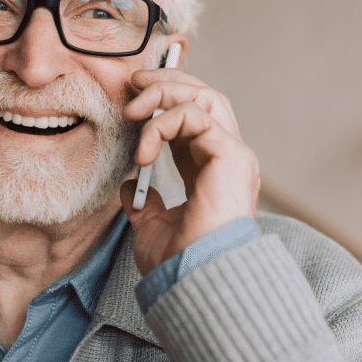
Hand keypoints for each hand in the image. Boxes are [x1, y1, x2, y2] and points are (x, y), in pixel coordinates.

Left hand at [120, 67, 258, 274]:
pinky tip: (144, 150)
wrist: (195, 278)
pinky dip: (164, 123)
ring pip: (204, 97)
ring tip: (133, 110)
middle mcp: (227, 156)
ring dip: (164, 93)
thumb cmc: (180, 261)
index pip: (193, 117)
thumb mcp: (152, 226)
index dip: (164, 101)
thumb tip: (128, 186)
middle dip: (167, 83)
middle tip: (133, 83)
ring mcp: (233, 153)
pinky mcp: (231, 154)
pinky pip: (196, 115)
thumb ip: (145, 203)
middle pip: (204, 96)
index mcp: (211, 170)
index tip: (132, 101)